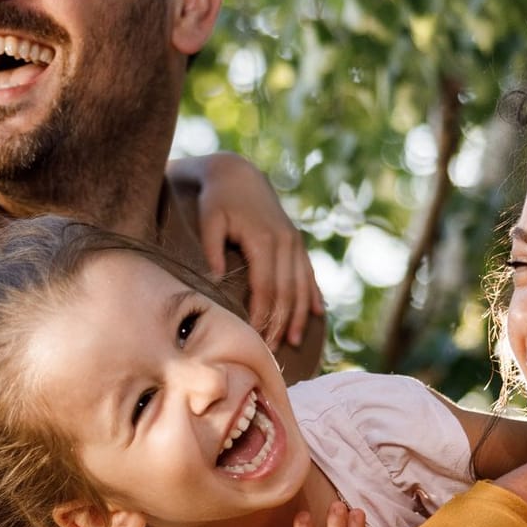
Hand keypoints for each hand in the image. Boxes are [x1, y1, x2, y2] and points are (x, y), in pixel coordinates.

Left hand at [177, 152, 323, 349]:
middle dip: (280, 323)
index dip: (262, 315)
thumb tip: (214, 281)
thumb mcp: (209, 220)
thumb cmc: (217, 200)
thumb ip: (211, 250)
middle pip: (286, 292)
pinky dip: (313, 295)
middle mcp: (285, 242)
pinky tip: (318, 314)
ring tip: (292, 341)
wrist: (238, 174)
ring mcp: (294, 242)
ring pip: (301, 286)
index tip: (255, 339)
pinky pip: (309, 273)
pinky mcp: (296, 242)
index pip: (267, 287)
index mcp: (264, 239)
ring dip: (299, 315)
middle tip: (270, 351)